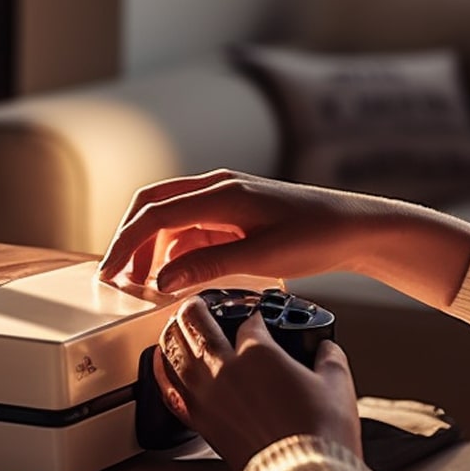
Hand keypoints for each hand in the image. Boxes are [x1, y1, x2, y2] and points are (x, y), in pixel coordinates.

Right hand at [99, 170, 469, 309]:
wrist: (357, 226)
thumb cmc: (319, 236)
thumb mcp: (263, 258)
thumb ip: (208, 266)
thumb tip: (163, 279)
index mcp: (222, 194)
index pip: (155, 215)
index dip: (126, 245)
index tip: (111, 274)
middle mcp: (218, 188)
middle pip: (153, 205)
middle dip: (129, 240)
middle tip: (116, 276)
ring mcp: (226, 197)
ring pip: (171, 216)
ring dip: (152, 246)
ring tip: (145, 282)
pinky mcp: (235, 211)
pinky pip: (193, 226)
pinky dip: (177, 248)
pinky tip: (178, 274)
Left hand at [152, 295, 360, 470]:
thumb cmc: (319, 435)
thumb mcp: (337, 383)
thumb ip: (329, 357)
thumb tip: (326, 349)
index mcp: (258, 353)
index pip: (248, 320)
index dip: (253, 314)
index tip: (258, 318)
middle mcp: (224, 369)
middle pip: (197, 324)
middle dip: (198, 308)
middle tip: (200, 304)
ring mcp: (207, 396)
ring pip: (175, 350)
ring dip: (173, 332)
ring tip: (176, 324)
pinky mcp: (199, 422)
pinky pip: (168, 388)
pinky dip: (162, 370)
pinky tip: (161, 362)